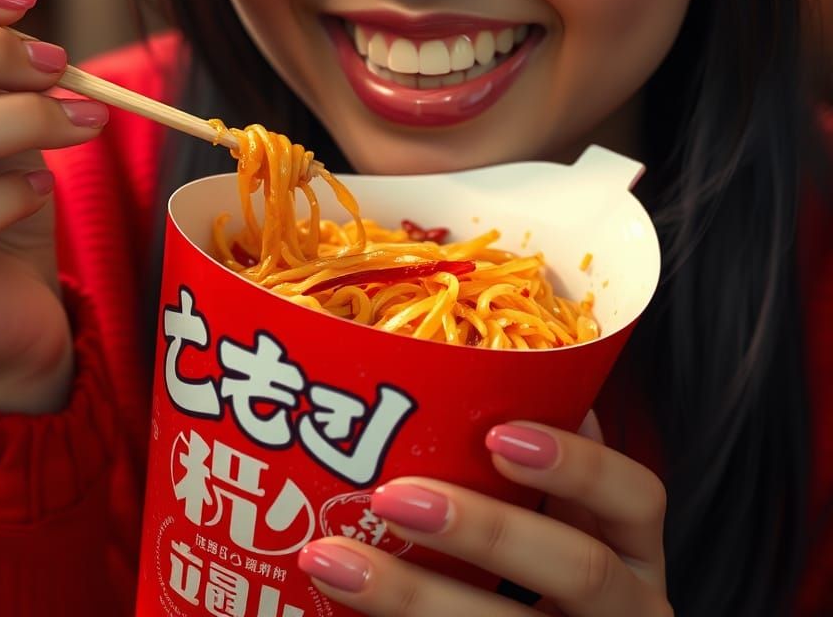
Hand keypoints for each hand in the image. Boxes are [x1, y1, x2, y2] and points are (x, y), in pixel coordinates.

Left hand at [297, 411, 671, 615]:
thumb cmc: (549, 576)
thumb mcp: (564, 525)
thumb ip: (545, 471)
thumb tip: (509, 376)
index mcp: (635, 554)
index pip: (638, 497)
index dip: (578, 465)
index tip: (498, 436)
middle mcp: (629, 611)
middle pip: (579, 571)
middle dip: (486, 531)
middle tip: (393, 497)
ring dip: (409, 595)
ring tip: (330, 557)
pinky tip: (338, 599)